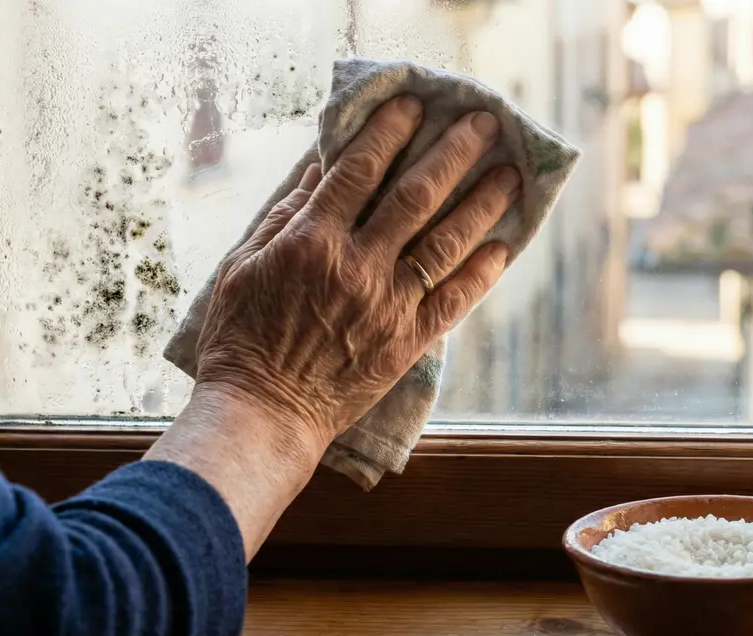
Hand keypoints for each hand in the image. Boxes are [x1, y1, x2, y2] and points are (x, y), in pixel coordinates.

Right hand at [192, 95, 519, 450]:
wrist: (264, 414)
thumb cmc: (242, 339)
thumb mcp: (244, 266)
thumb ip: (284, 215)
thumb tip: (318, 170)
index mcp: (312, 241)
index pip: (359, 170)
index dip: (390, 131)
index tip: (416, 104)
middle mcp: (357, 267)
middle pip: (416, 196)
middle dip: (453, 153)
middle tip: (484, 123)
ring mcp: (388, 306)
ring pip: (445, 244)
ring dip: (481, 205)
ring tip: (510, 176)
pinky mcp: (407, 343)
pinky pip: (453, 302)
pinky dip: (480, 274)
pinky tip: (501, 248)